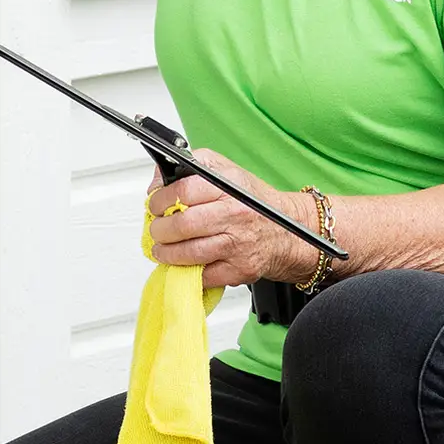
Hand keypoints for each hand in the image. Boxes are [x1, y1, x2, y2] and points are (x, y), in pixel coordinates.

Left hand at [145, 150, 324, 289]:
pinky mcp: (239, 269)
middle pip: (183, 225)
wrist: (288, 231)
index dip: (161, 200)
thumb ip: (191, 168)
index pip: (184, 190)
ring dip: (167, 254)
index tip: (155, 205)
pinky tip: (184, 264)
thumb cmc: (253, 202)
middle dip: (160, 230)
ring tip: (163, 249)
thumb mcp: (226, 172)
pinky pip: (203, 276)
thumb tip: (157, 182)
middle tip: (158, 230)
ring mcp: (238, 244)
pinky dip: (187, 272)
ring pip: (189, 253)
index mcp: (230, 187)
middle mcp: (235, 214)